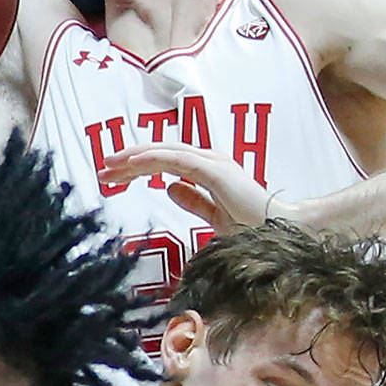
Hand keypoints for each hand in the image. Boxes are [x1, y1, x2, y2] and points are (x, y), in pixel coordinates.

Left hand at [97, 142, 283, 230]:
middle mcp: (210, 160)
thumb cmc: (255, 228)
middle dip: (128, 160)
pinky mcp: (215, 170)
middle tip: (102, 169)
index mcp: (209, 170)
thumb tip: (169, 189)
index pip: (165, 162)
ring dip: (134, 157)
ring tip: (108, 166)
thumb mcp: (214, 216)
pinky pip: (177, 160)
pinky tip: (131, 164)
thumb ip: (194, 201)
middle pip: (161, 153)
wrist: (283, 232)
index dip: (138, 166)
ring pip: (165, 152)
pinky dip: (152, 159)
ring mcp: (213, 163)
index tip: (113, 177)